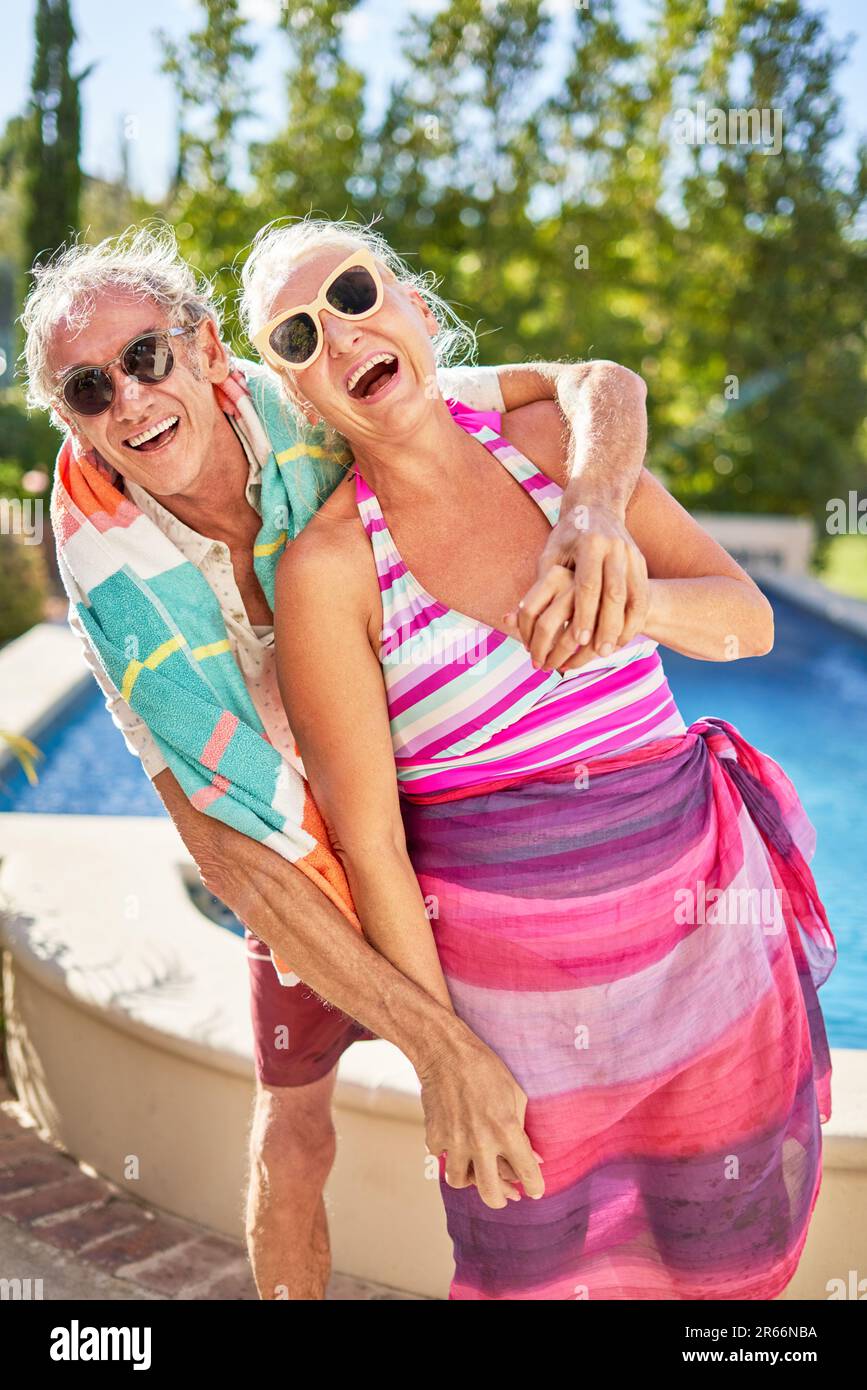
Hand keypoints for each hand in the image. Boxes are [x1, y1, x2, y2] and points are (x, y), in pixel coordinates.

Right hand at [417, 1028, 544, 1209]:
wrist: (445, 1052)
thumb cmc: (485, 1068)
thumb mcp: (515, 1094)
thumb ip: (523, 1129)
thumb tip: (532, 1157)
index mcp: (506, 1130)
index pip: (526, 1173)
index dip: (535, 1187)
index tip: (535, 1191)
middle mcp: (480, 1142)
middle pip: (491, 1194)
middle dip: (502, 1199)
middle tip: (507, 1195)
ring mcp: (454, 1142)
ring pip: (460, 1182)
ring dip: (471, 1179)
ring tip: (478, 1170)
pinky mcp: (434, 1137)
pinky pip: (442, 1159)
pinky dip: (449, 1156)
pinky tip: (457, 1144)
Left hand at [504, 501, 649, 671]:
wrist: (597, 505)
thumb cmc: (566, 536)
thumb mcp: (550, 554)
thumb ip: (538, 585)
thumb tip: (514, 617)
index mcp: (589, 544)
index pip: (588, 584)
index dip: (584, 613)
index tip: (580, 639)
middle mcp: (614, 548)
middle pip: (614, 593)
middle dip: (608, 625)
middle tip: (600, 652)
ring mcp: (631, 554)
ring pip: (634, 595)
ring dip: (625, 625)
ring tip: (613, 649)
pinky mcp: (640, 561)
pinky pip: (643, 594)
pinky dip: (636, 617)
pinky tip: (625, 635)